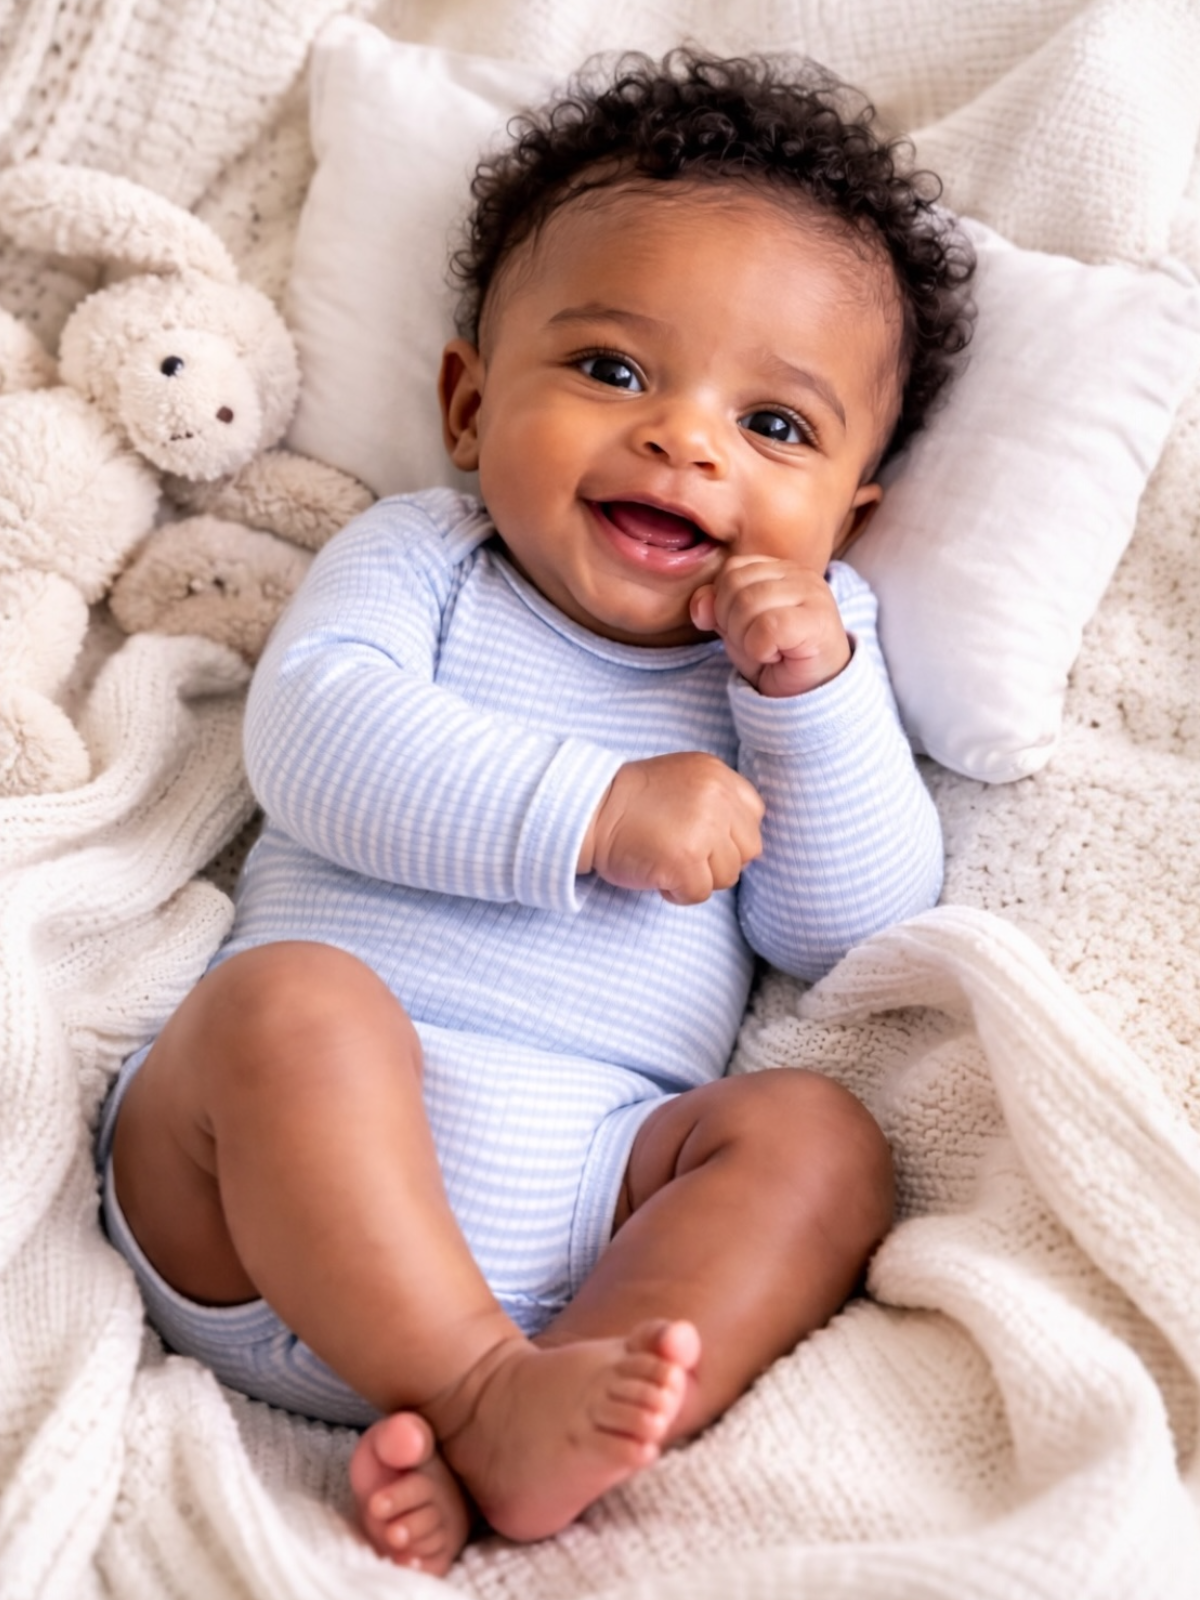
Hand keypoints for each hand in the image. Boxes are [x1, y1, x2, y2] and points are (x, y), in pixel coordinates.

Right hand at [578, 752, 763, 904]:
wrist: (588, 812)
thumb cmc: (630, 802)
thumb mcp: (683, 781)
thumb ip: (716, 800)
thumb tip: (739, 841)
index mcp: (717, 775)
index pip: (753, 816)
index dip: (729, 835)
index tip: (701, 837)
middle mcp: (716, 797)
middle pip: (747, 849)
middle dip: (718, 859)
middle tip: (683, 853)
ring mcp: (703, 829)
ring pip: (727, 875)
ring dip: (698, 878)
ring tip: (666, 861)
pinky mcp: (685, 860)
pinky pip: (700, 894)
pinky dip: (678, 893)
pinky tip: (658, 875)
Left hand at [690, 555, 850, 697]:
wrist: (811, 695)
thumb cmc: (778, 659)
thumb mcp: (736, 630)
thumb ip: (715, 609)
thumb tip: (701, 604)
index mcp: (780, 569)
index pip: (731, 570)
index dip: (723, 604)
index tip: (744, 630)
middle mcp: (800, 574)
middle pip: (735, 584)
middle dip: (732, 623)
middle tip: (755, 644)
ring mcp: (813, 595)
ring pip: (748, 604)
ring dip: (746, 638)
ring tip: (767, 650)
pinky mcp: (817, 621)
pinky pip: (767, 627)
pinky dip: (760, 649)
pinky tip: (776, 656)